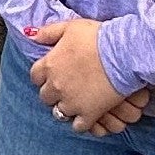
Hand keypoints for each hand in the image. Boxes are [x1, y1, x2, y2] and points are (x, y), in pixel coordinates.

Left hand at [25, 16, 147, 135]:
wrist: (122, 53)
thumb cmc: (97, 37)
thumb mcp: (70, 27)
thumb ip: (48, 32)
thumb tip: (32, 35)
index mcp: (49, 65)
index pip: (35, 77)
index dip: (44, 76)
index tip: (52, 74)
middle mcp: (56, 86)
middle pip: (45, 97)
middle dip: (53, 93)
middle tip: (65, 88)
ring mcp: (71, 102)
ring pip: (59, 112)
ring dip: (66, 107)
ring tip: (76, 101)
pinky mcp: (88, 114)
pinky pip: (78, 126)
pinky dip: (81, 122)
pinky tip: (87, 115)